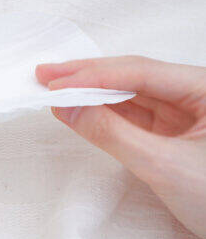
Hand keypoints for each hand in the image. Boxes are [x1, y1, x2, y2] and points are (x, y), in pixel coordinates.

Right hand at [36, 56, 205, 238]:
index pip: (140, 73)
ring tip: (56, 88)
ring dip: (92, 92)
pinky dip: (104, 112)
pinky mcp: (173, 133)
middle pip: (133, 77)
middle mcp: (197, 94)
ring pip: (131, 94)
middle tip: (46, 74)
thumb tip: (67, 106)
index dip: (94, 76)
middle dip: (88, 76)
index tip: (56, 83)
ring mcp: (185, 114)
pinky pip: (133, 115)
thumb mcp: (163, 166)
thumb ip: (111, 133)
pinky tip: (80, 108)